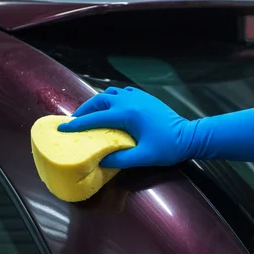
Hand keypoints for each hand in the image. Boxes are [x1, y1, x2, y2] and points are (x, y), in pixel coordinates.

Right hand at [59, 86, 253, 168]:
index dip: (78, 125)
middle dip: (84, 110)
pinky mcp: (145, 98)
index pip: (96, 119)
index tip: (63, 129)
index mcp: (127, 115)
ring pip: (110, 94)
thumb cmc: (168, 148)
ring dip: (97, 103)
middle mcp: (130, 101)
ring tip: (90, 115)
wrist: (190, 136)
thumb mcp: (144, 157)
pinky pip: (122, 93)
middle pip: (99, 101)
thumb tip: (101, 160)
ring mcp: (138, 97)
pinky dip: (111, 99)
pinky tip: (110, 108)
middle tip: (75, 122)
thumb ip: (121, 159)